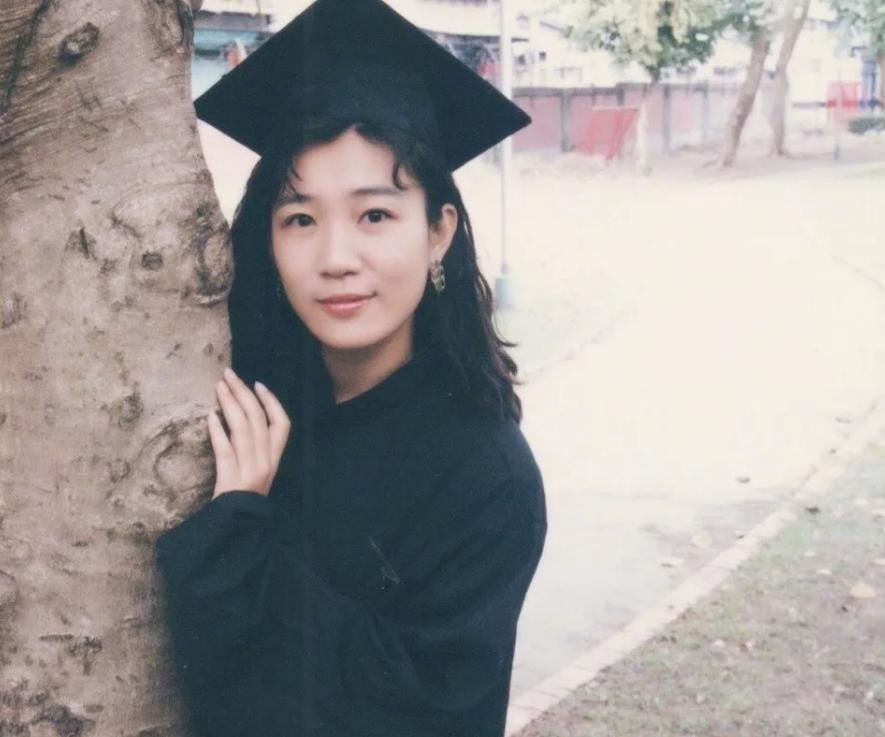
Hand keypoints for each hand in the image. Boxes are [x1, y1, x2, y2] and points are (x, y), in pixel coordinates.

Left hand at [207, 367, 290, 499]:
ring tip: (218, 387)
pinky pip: (224, 449)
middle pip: (258, 419)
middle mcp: (266, 461)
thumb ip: (255, 447)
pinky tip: (210, 416)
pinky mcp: (231, 478)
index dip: (272, 402)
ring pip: (242, 429)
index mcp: (275, 459)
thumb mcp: (258, 472)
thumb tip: (238, 415)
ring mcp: (249, 469)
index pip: (282, 424)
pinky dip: (217, 430)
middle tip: (229, 375)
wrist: (237, 528)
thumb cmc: (245, 498)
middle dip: (243, 393)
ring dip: (229, 404)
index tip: (258, 384)